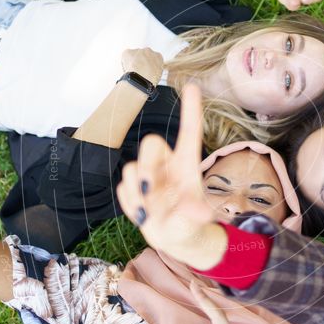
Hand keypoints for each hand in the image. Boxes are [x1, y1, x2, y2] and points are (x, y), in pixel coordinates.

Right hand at [117, 85, 225, 268]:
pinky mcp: (131, 188)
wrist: (175, 238)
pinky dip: (130, 205)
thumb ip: (195, 214)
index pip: (189, 132)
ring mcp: (147, 175)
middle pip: (150, 144)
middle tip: (147, 189)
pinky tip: (142, 215)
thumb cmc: (190, 223)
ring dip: (137, 194)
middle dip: (145, 163)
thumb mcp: (197, 222)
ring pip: (131, 169)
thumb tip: (201, 213)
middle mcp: (166, 164)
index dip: (191, 109)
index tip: (193, 86)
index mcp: (186, 164)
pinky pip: (122, 189)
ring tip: (150, 214)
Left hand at [120, 48, 164, 84]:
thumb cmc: (150, 79)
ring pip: (133, 55)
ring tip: (132, 72)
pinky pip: (125, 56)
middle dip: (140, 61)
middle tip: (138, 71)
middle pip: (143, 55)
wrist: (141, 79)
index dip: (148, 64)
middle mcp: (148, 51)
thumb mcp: (158, 75)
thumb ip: (154, 70)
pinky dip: (124, 62)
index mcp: (158, 56)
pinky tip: (127, 69)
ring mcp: (138, 50)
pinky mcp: (128, 52)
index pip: (153, 58)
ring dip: (132, 62)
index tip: (146, 69)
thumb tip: (150, 73)